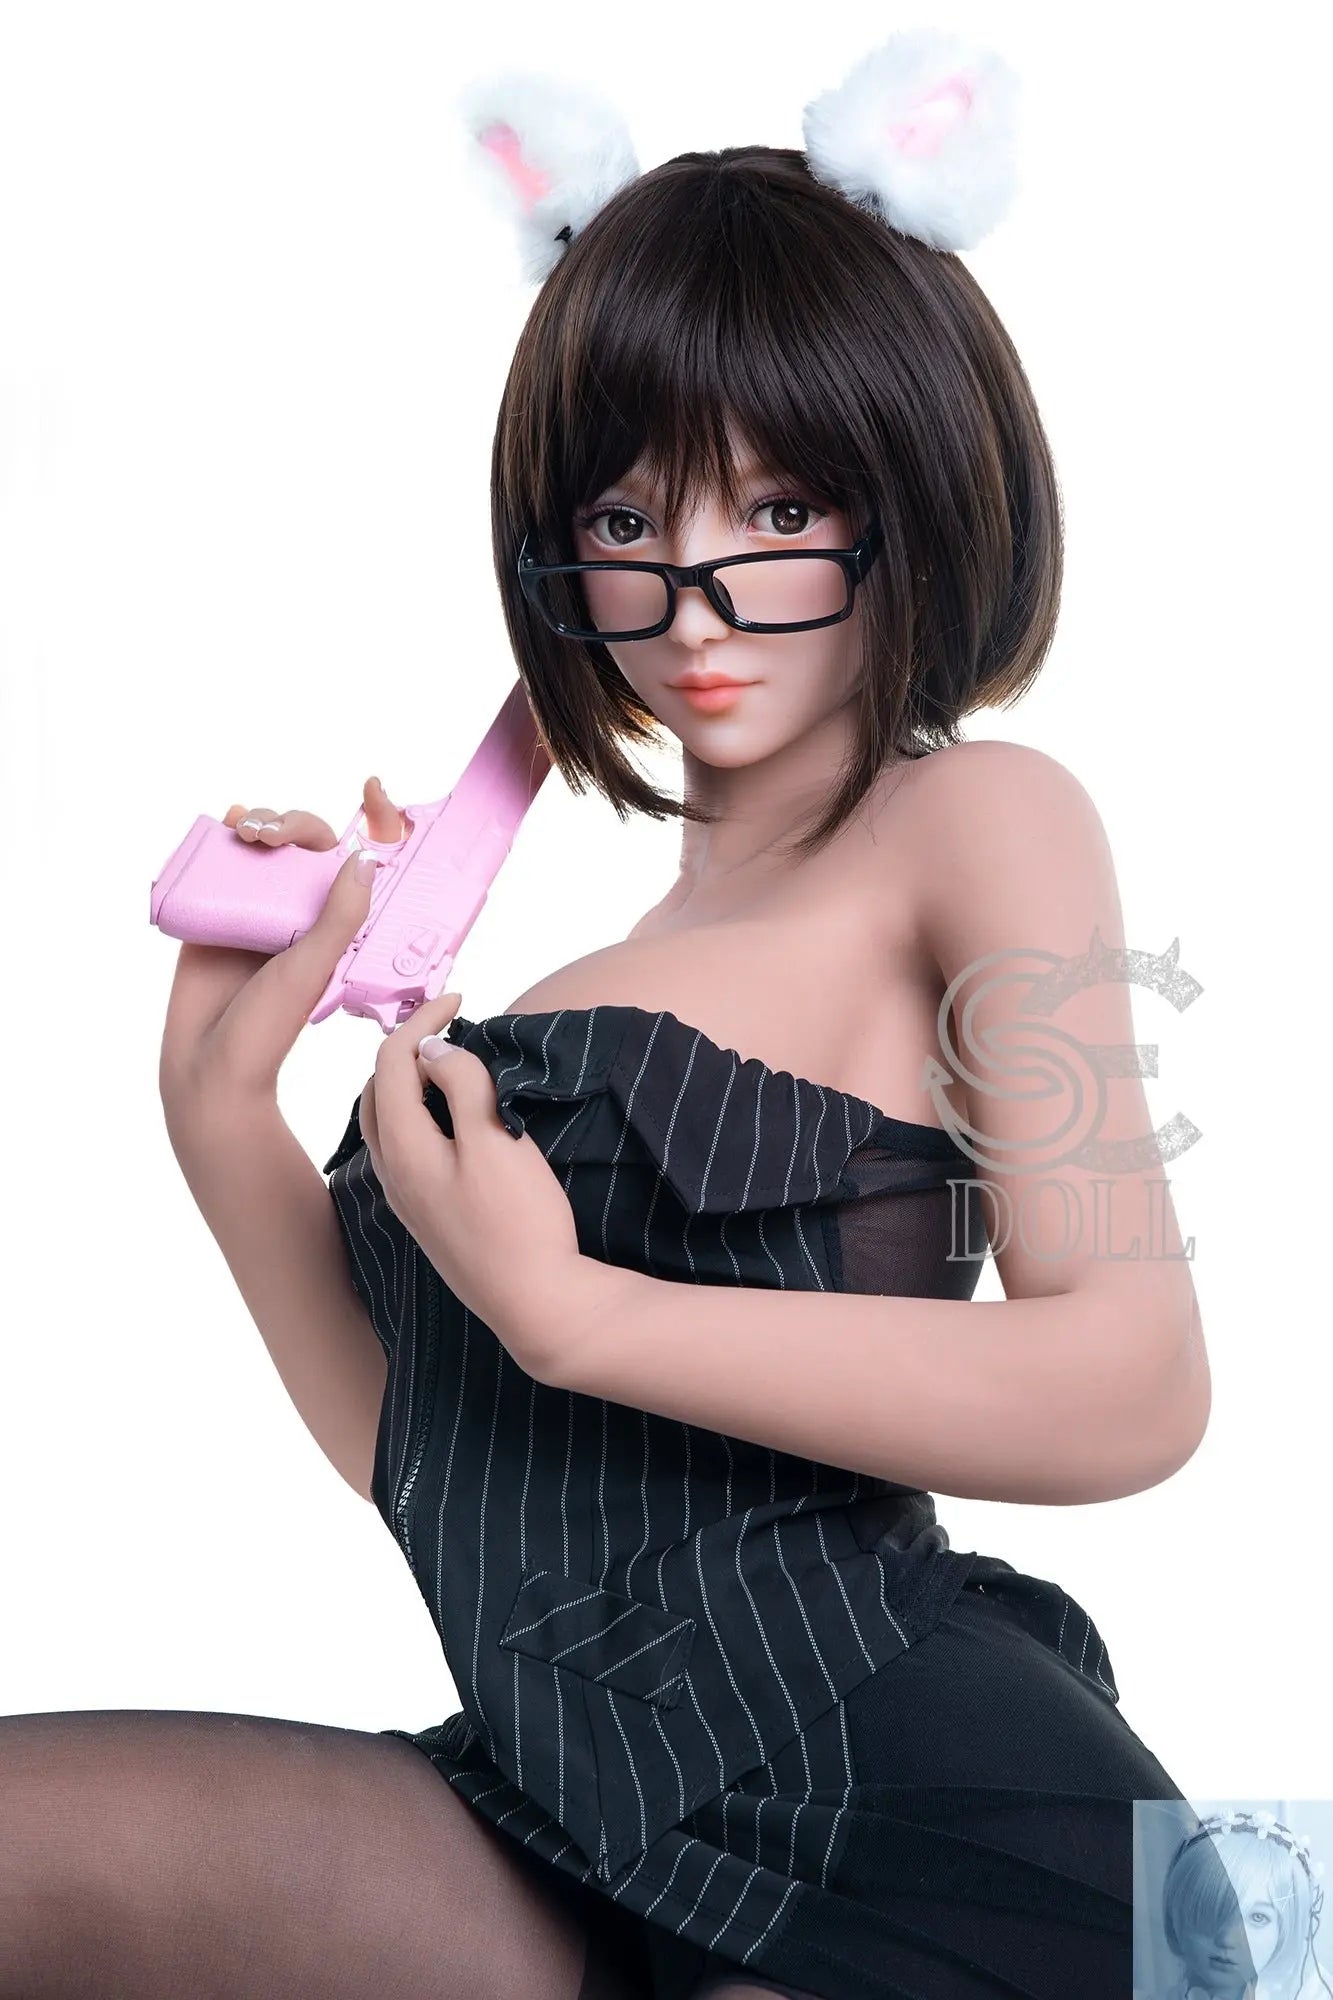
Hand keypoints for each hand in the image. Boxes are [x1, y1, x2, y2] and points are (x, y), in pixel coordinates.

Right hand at [159, 774, 407, 1103]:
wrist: (205, 1066)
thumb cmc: (266, 1028)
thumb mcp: (312, 968)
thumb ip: (339, 917)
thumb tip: (364, 859)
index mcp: (332, 925)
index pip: (352, 863)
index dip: (371, 824)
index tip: (374, 789)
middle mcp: (296, 914)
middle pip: (301, 846)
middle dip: (290, 823)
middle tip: (269, 835)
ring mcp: (252, 913)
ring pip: (262, 850)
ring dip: (259, 822)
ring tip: (246, 827)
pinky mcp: (211, 916)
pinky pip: (219, 868)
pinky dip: (224, 840)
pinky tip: (227, 823)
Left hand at [357, 993, 606, 1382]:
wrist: (537, 1305)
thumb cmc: (521, 1223)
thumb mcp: (497, 1140)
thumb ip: (464, 1086)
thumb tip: (435, 1049)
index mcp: (402, 1149)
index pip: (390, 1062)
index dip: (419, 1021)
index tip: (458, 997)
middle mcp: (391, 1174)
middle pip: (377, 1090)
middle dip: (405, 1048)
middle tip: (448, 1023)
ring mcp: (406, 1200)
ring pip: (387, 1122)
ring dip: (410, 1083)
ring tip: (450, 1061)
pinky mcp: (427, 1217)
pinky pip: (406, 1148)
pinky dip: (419, 1114)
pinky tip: (451, 1116)